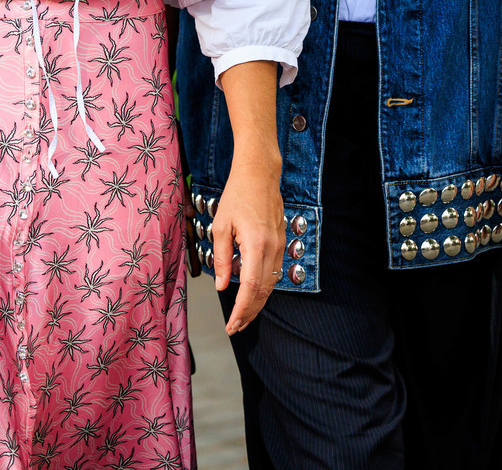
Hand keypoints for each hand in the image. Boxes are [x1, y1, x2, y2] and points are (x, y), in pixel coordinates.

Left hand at [211, 149, 284, 334]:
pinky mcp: (280, 243)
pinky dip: (262, 287)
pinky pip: (273, 272)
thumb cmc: (237, 195)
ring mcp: (279, 246)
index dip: (242, 309)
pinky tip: (250, 294)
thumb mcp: (221, 226)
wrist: (260, 174)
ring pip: (270, 284)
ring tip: (242, 317)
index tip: (233, 323)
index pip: (251, 287)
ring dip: (256, 303)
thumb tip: (223, 285)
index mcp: (256, 244)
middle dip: (249, 312)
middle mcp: (272, 248)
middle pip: (263, 291)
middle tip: (235, 327)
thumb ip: (222, 258)